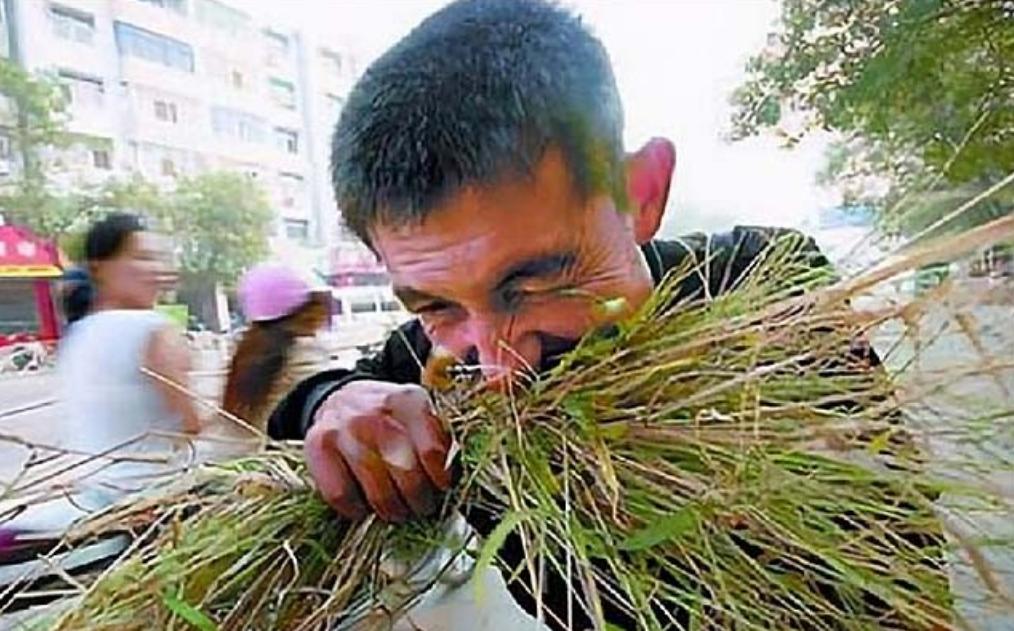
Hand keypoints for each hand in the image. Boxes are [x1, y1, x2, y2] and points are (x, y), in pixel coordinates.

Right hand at [304, 381, 451, 521]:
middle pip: (407, 476)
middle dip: (420, 501)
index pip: (433, 452)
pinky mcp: (318, 446)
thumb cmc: (389, 415)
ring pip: (377, 492)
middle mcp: (376, 413)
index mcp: (409, 401)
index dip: (442, 479)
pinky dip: (357, 510)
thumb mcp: (419, 412)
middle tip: (422, 507)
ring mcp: (344, 429)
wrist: (340, 398)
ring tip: (399, 511)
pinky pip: (342, 496)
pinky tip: (365, 504)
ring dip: (393, 511)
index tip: (442, 488)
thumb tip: (456, 477)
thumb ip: (440, 437)